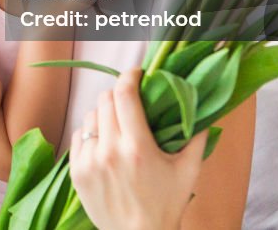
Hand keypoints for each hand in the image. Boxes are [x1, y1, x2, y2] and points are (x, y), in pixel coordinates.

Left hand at [70, 68, 206, 229]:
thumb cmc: (166, 204)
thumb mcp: (188, 170)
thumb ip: (196, 136)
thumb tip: (201, 108)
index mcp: (137, 147)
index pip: (124, 94)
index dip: (129, 77)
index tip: (136, 74)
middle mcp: (110, 150)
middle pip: (105, 100)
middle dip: (118, 93)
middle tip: (129, 99)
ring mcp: (89, 161)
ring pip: (90, 116)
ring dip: (104, 113)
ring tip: (117, 123)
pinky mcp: (76, 172)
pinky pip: (78, 136)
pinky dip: (90, 133)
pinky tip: (103, 141)